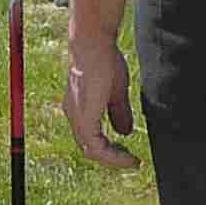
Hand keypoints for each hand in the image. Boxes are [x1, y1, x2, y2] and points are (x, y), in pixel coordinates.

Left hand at [63, 34, 138, 169]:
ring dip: (112, 158)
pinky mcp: (84, 118)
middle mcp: (74, 116)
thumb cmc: (104, 60)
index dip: (110, 149)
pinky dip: (111, 154)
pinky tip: (126, 154)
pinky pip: (95, 146)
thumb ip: (119, 113)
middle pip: (90, 148)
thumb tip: (125, 132)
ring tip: (130, 160)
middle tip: (131, 160)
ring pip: (91, 150)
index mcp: (80, 109)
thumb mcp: (115, 92)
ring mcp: (77, 118)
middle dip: (112, 157)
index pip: (91, 138)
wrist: (93, 43)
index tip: (129, 153)